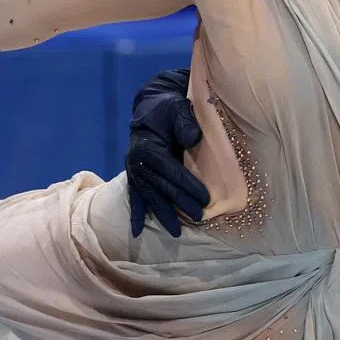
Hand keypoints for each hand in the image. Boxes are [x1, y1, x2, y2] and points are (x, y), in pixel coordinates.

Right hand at [126, 69, 210, 238]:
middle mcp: (138, 161)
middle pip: (161, 187)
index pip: (171, 171)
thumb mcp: (178, 108)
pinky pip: (134, 196)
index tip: (205, 199)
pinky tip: (137, 231)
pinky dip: (137, 213)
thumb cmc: (168, 108)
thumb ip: (185, 121)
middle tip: (199, 217)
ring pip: (149, 196)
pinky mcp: (134, 174)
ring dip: (162, 215)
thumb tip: (194, 138)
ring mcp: (134, 169)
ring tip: (175, 233)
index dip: (187, 186)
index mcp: (148, 147)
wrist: (151, 106)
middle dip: (180, 204)